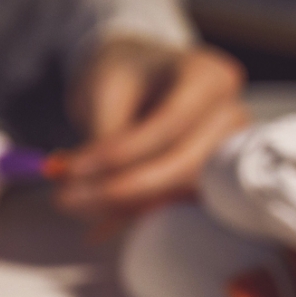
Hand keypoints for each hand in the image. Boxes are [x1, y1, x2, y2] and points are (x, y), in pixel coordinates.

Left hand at [61, 36, 249, 236]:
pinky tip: (98, 222)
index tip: (71, 168)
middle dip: (122, 188)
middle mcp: (230, 115)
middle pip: (183, 163)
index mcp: (209, 77)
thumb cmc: (125, 74)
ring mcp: (227, 151)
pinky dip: (134, 212)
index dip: (121, 152)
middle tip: (65, 198)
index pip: (169, 122)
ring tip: (74, 202)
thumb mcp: (107, 90)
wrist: (141, 76)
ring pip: (180, 191)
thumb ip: (103, 137)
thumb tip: (82, 186)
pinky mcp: (212, 179)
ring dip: (124, 205)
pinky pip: (175, 204)